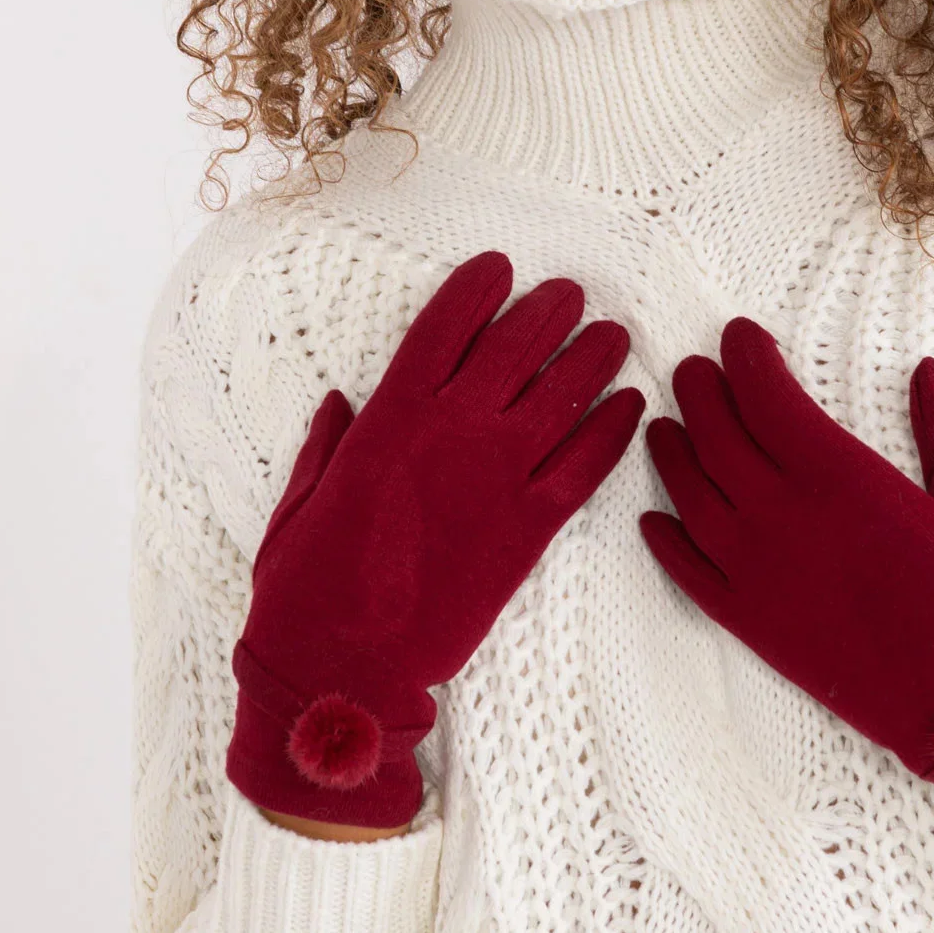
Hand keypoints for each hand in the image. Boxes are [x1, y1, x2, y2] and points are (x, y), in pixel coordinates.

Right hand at [227, 249, 645, 827]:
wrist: (345, 663)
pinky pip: (585, 466)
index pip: (443, 327)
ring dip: (591, 357)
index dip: (476, 290)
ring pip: (561, 395)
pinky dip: (612, 432)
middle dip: (547, 312)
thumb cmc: (307, 585)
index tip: (500, 268)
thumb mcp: (302, 498)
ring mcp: (496, 477)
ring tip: (613, 334)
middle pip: (514, 347)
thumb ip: (329, 444)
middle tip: (571, 294)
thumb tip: (343, 402)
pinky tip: (631, 407)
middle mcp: (451, 432)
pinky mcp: (529, 528)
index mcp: (389, 416)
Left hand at [639, 320, 933, 836]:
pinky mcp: (753, 627)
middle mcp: (787, 517)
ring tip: (666, 427)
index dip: (747, 357)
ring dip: (672, 454)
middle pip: (716, 436)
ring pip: (691, 496)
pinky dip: (664, 541)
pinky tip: (653, 520)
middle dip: (701, 393)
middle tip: (694, 371)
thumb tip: (928, 373)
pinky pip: (688, 574)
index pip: (768, 395)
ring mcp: (760, 574)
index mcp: (844, 477)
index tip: (740, 335)